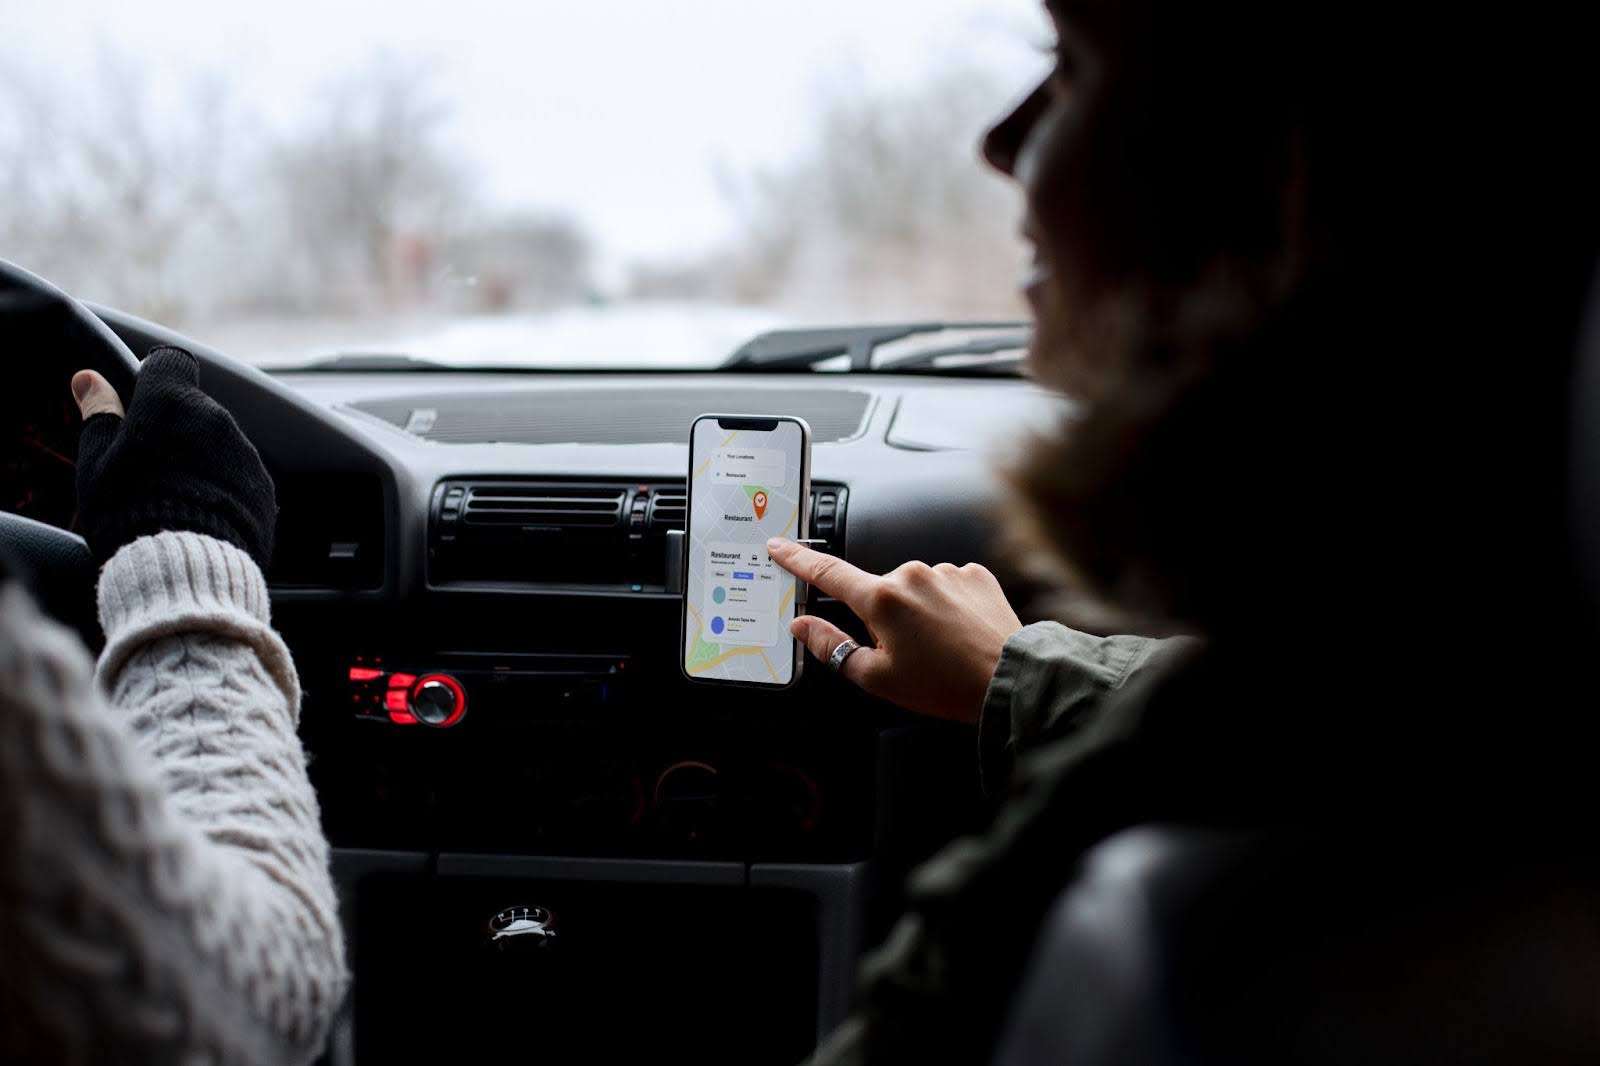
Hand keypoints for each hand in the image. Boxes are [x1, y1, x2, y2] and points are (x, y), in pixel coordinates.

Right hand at [72, 347, 276, 566]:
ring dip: (199, 458)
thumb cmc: (129, 514)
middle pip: (194, 408)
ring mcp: (246, 455)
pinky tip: (199, 515)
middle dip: (173, 427)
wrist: (186, 569)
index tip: (139, 399)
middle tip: (147, 464)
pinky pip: (239, 475)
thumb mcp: (97, 464)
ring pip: (218, 443)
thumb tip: (90, 379)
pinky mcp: (263, 489)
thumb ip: (99, 416)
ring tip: (172, 497)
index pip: (170, 362)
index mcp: (172, 404)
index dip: (153, 377)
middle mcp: (218, 420)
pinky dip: (221, 486)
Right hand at [767, 538, 1022, 722]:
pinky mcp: (974, 574)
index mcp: (882, 599)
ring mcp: (946, 570)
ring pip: (916, 589)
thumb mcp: (876, 677)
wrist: (1009, 679)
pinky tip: (960, 633)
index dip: (798, 560)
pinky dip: (947, 606)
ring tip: (942, 648)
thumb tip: (803, 625)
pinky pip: (948, 585)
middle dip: (884, 618)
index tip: (780, 547)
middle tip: (908, 655)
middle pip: (879, 591)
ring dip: (919, 612)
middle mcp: (912, 574)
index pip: (828, 572)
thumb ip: (831, 647)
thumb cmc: (945, 685)